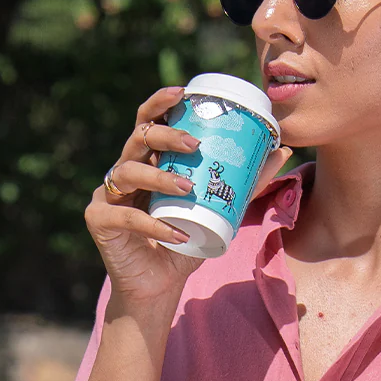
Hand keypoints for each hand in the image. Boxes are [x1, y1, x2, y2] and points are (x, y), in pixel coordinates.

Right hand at [84, 83, 292, 310]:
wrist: (158, 287)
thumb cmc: (185, 244)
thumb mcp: (220, 210)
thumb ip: (246, 183)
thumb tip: (282, 150)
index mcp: (148, 161)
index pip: (148, 122)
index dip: (160, 103)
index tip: (182, 92)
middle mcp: (125, 171)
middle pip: (138, 138)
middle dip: (165, 136)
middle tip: (194, 144)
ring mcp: (108, 193)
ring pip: (129, 172)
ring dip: (159, 177)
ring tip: (187, 188)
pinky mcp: (99, 219)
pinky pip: (126, 215)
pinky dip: (153, 224)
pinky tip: (176, 233)